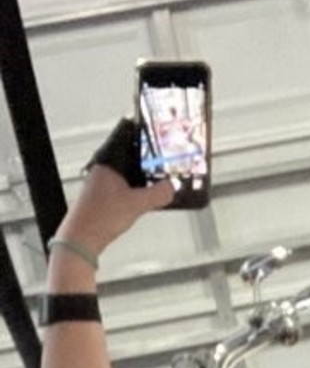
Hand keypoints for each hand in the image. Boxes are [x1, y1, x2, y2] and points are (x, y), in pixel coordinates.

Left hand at [54, 120, 174, 260]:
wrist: (82, 239)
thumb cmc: (100, 217)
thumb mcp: (137, 204)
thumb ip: (158, 194)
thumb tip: (170, 187)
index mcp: (107, 163)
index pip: (124, 137)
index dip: (140, 131)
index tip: (153, 128)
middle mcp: (101, 170)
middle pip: (126, 156)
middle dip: (144, 157)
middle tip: (161, 157)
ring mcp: (100, 184)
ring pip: (124, 173)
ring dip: (139, 176)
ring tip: (156, 178)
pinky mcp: (100, 199)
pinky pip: (120, 187)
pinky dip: (132, 189)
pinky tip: (141, 198)